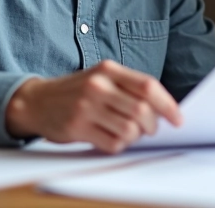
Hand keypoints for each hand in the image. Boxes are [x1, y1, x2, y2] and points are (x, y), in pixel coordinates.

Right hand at [5, 60, 181, 153]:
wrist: (37, 101)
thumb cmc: (77, 91)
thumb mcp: (101, 77)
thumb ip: (128, 88)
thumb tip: (164, 110)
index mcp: (108, 69)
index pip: (148, 86)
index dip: (167, 105)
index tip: (177, 118)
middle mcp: (98, 85)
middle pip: (142, 110)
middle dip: (153, 126)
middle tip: (152, 131)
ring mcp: (86, 107)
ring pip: (129, 129)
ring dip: (136, 137)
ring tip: (130, 134)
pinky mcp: (77, 127)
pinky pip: (112, 143)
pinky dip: (119, 145)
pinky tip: (113, 139)